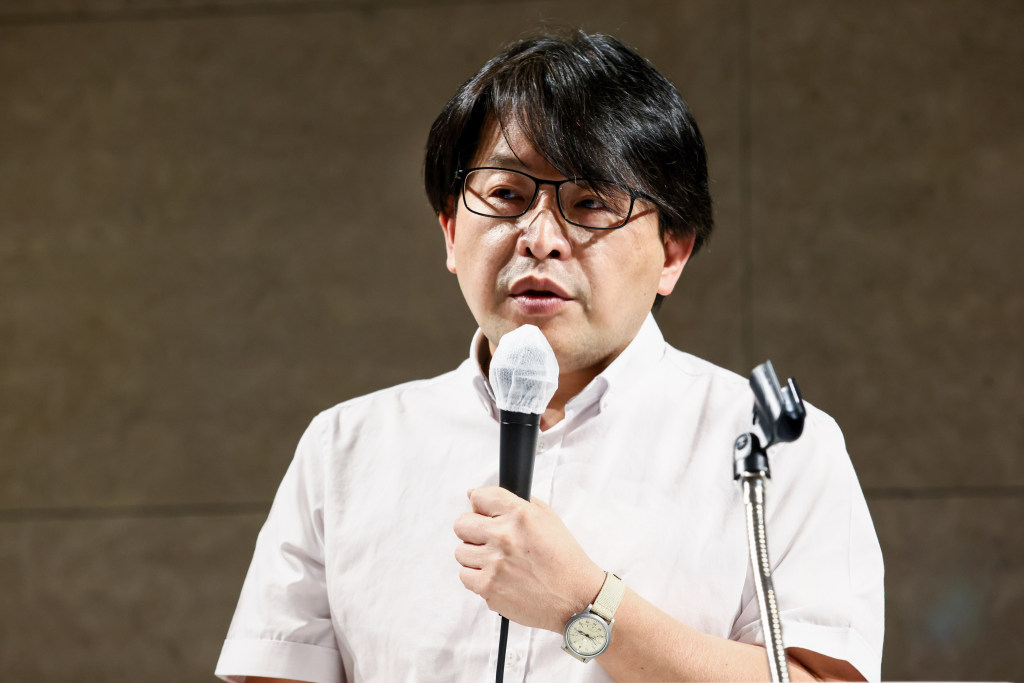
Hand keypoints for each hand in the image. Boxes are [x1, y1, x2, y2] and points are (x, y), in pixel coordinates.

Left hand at [453, 486, 605, 632]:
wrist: (576, 597)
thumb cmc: (563, 558)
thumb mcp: (546, 518)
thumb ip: (512, 502)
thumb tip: (475, 494)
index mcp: (519, 514)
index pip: (479, 497)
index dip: (482, 506)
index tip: (486, 515)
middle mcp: (504, 536)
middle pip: (462, 524)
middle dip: (474, 531)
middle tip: (490, 541)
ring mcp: (494, 563)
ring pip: (461, 552)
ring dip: (476, 556)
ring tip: (497, 562)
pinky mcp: (488, 587)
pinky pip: (465, 576)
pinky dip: (477, 577)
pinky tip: (497, 577)